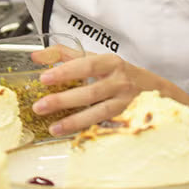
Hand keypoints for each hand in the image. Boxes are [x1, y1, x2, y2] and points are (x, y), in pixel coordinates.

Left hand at [31, 52, 166, 136]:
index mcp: (110, 62)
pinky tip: (71, 133)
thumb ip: (64, 55)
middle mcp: (119, 81)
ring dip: (74, 121)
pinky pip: (105, 125)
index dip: (65, 71)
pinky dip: (87, 129)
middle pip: (91, 92)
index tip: (44, 78)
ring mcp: (124, 102)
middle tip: (40, 106)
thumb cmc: (115, 72)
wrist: (152, 87)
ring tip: (53, 127)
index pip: (86, 65)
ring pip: (99, 112)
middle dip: (63, 100)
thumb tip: (36, 56)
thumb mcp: (94, 58)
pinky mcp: (127, 119)